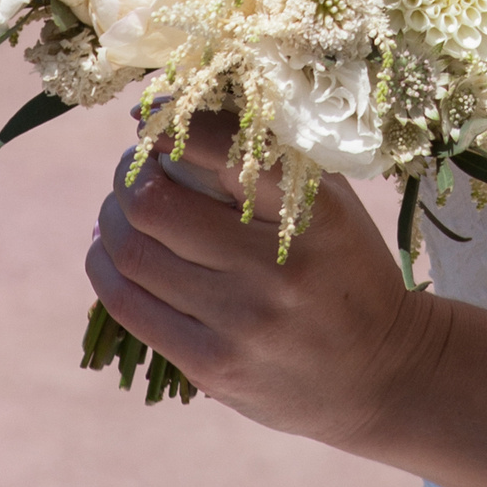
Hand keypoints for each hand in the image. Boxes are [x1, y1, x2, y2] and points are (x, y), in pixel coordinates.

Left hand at [85, 118, 427, 451]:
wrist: (380, 374)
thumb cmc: (348, 270)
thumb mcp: (333, 204)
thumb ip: (275, 158)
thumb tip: (188, 112)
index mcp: (312, 213)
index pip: (222, 146)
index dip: (169, 122)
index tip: (153, 116)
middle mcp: (274, 267)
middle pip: (154, 203)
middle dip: (128, 175)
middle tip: (132, 166)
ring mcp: (239, 321)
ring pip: (132, 253)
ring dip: (110, 219)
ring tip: (118, 208)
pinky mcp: (211, 366)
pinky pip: (130, 307)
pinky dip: (106, 270)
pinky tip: (110, 254)